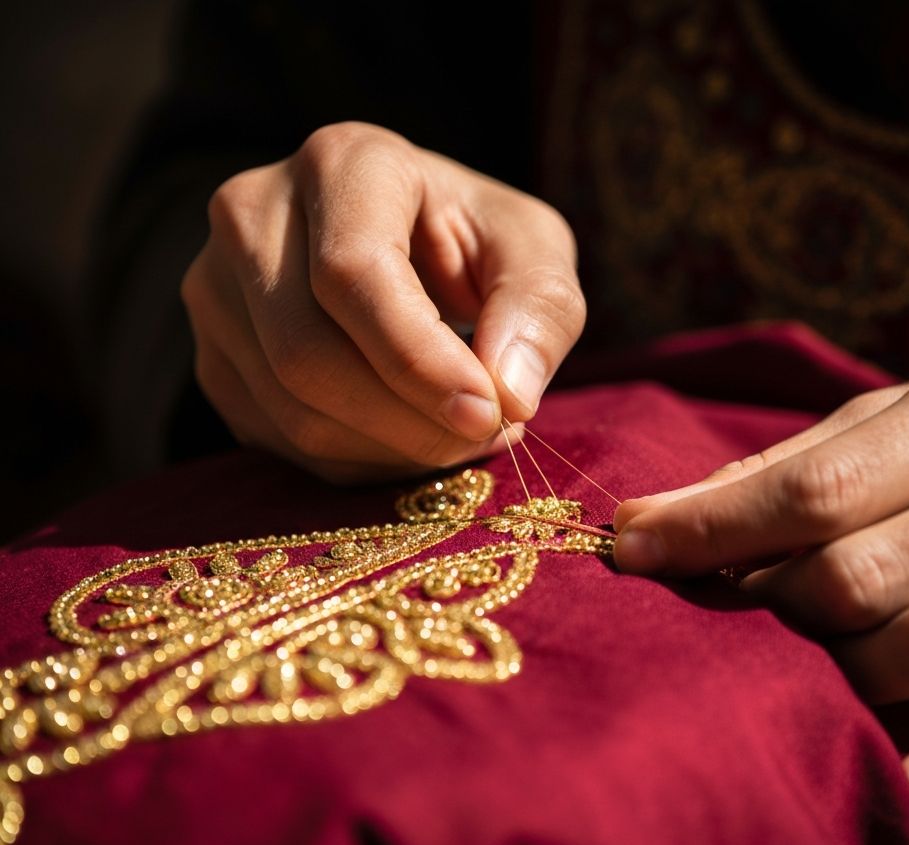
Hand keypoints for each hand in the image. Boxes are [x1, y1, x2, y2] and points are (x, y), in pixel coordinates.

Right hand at [181, 122, 584, 480]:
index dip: (419, 359)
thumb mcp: (530, 251)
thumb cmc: (470, 243)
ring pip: (291, 410)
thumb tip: (511, 395)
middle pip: (307, 353)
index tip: (489, 413)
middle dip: (408, 422)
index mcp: (341, 163)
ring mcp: (216, 290)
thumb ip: (540, 309)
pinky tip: (408, 438)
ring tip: (458, 433)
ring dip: (392, 450)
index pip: (353, 272)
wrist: (398, 246)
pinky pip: (281, 442)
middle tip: (484, 435)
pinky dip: (360, 463)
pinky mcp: (213, 359)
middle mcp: (252, 215)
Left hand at [614, 352, 908, 810]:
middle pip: (860, 575)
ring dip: (839, 675)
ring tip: (794, 671)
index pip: (817, 489)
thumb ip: (797, 466)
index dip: (710, 528)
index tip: (629, 547)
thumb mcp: (900, 423)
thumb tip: (660, 515)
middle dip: (770, 606)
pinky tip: (896, 775)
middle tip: (721, 615)